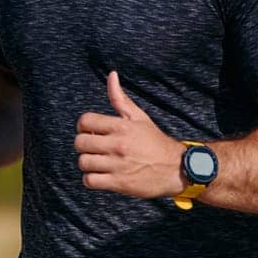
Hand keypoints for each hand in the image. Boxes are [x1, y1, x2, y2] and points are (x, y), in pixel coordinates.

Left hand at [75, 71, 183, 198]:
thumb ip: (120, 98)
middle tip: (94, 148)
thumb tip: (111, 75)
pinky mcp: (119, 183)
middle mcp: (118, 144)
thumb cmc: (154, 141)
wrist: (178, 169)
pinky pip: (90, 181)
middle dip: (84, 145)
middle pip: (80, 143)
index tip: (92, 132)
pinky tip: (100, 176)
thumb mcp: (139, 117)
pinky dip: (91, 180)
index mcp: (121, 126)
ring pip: (83, 162)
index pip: (84, 121)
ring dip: (87, 163)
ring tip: (98, 162)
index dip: (84, 127)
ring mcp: (118, 165)